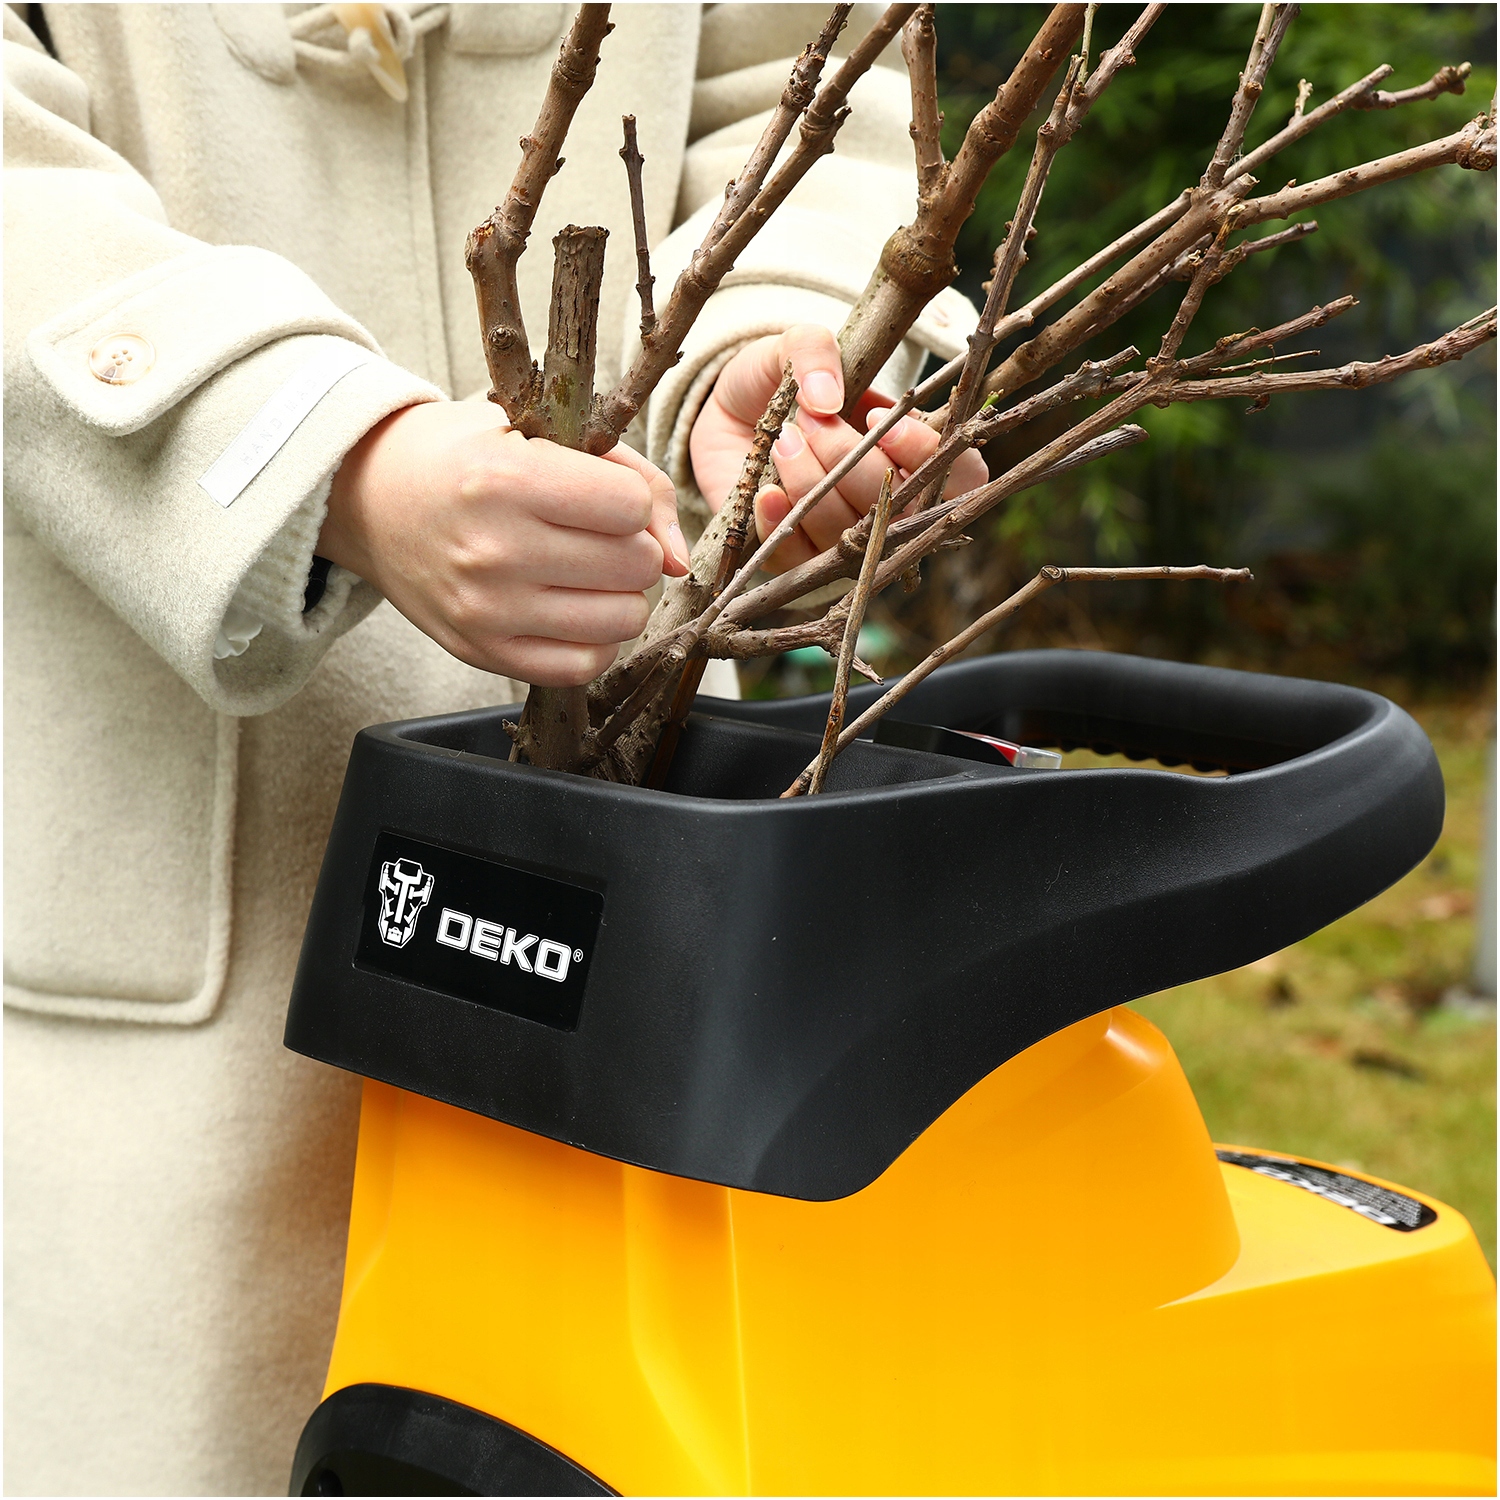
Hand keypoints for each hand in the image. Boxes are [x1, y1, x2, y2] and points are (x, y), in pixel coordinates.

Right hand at [319, 400, 689, 685]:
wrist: (369, 500)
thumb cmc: (465, 457)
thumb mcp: (539, 432)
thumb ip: (629, 477)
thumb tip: (678, 559)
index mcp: (505, 478)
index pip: (628, 506)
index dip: (627, 500)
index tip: (600, 495)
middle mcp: (494, 549)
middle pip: (633, 565)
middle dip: (630, 547)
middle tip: (594, 535)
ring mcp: (487, 610)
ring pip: (621, 619)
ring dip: (621, 596)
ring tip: (589, 573)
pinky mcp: (482, 652)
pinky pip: (582, 666)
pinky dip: (597, 641)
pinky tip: (577, 612)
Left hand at [689, 324, 988, 574]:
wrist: (723, 413)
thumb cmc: (777, 382)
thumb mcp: (796, 346)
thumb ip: (815, 351)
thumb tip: (826, 400)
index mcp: (913, 453)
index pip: (961, 476)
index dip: (926, 454)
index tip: (878, 418)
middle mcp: (888, 503)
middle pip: (897, 507)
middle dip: (847, 458)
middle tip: (810, 419)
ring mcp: (843, 535)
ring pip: (847, 531)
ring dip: (811, 481)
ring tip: (783, 439)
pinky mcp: (795, 556)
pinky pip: (799, 557)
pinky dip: (781, 521)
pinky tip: (766, 491)